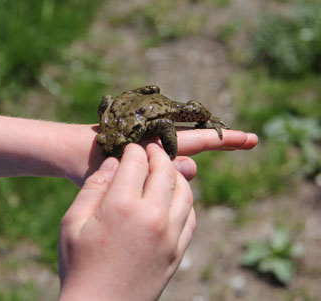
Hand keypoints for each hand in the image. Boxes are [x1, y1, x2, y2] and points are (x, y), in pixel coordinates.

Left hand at [57, 124, 257, 186]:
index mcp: (157, 138)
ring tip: (209, 167)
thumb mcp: (129, 162)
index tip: (251, 140)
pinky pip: (164, 163)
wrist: (69, 154)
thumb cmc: (94, 156)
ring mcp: (150, 145)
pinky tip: (179, 181)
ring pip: (181, 153)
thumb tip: (193, 167)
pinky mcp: (140, 155)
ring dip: (193, 162)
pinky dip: (174, 169)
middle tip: (251, 140)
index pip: (198, 139)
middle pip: (197, 139)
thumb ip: (160, 165)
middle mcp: (158, 138)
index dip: (225, 140)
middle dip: (222, 140)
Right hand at [58, 143, 195, 300]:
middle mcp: (152, 216)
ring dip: (176, 176)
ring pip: (185, 192)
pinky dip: (185, 201)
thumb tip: (114, 163)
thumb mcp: (73, 223)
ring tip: (164, 171)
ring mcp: (169, 235)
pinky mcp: (177, 252)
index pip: (136, 161)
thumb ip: (93, 188)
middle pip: (165, 171)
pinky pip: (190, 217)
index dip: (133, 149)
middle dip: (158, 155)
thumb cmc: (78, 266)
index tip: (130, 148)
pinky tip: (173, 200)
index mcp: (122, 206)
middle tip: (151, 150)